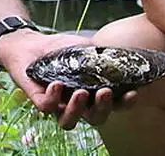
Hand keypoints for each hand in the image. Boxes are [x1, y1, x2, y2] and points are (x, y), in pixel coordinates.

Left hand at [0, 31, 135, 129]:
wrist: (31, 43)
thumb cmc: (60, 48)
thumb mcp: (85, 47)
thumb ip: (102, 54)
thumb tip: (121, 54)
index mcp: (92, 93)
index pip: (114, 105)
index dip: (125, 103)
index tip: (132, 93)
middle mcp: (77, 104)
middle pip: (95, 119)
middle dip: (103, 109)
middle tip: (104, 92)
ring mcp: (58, 104)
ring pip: (69, 122)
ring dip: (77, 110)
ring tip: (81, 92)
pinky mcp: (38, 100)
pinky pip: (47, 108)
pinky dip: (53, 97)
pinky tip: (57, 83)